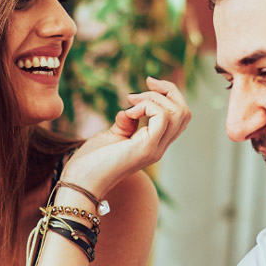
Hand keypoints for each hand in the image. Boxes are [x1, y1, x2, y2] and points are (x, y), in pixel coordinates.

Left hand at [62, 77, 190, 196]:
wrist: (81, 182)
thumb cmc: (91, 162)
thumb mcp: (112, 136)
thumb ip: (125, 123)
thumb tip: (130, 108)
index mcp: (154, 144)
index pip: (179, 117)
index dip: (169, 96)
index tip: (147, 85)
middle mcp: (159, 148)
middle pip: (184, 113)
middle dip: (169, 90)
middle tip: (147, 82)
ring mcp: (154, 149)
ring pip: (178, 113)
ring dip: (154, 98)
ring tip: (131, 101)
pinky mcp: (145, 148)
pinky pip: (162, 117)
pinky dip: (147, 106)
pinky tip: (128, 113)